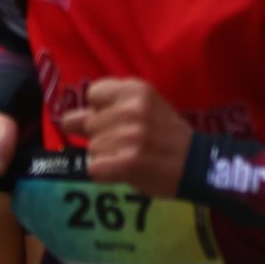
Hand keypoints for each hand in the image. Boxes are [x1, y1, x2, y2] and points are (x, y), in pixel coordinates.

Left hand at [60, 80, 192, 196]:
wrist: (197, 164)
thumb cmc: (168, 135)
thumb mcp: (147, 107)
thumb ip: (113, 106)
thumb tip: (67, 119)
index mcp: (137, 89)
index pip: (93, 94)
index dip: (101, 108)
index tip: (118, 118)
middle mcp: (131, 109)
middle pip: (89, 124)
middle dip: (102, 135)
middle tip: (129, 141)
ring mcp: (128, 136)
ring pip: (91, 148)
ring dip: (106, 156)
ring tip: (132, 155)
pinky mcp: (126, 162)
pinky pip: (94, 168)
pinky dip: (106, 173)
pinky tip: (126, 170)